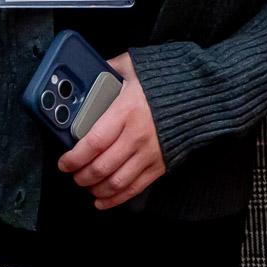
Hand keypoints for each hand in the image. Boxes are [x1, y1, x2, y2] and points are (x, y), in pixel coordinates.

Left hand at [56, 53, 163, 208]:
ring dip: (96, 188)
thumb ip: (110, 68)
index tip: (63, 162)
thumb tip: (90, 69)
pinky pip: (134, 188)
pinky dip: (115, 198)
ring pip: (116, 182)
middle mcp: (137, 135)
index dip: (75, 157)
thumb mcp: (134, 66)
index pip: (94, 142)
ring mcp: (150, 153)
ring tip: (85, 185)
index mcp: (126, 111)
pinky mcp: (161, 164)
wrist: (202, 92)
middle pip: (101, 166)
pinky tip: (102, 200)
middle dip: (81, 175)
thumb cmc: (166, 78)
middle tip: (72, 173)